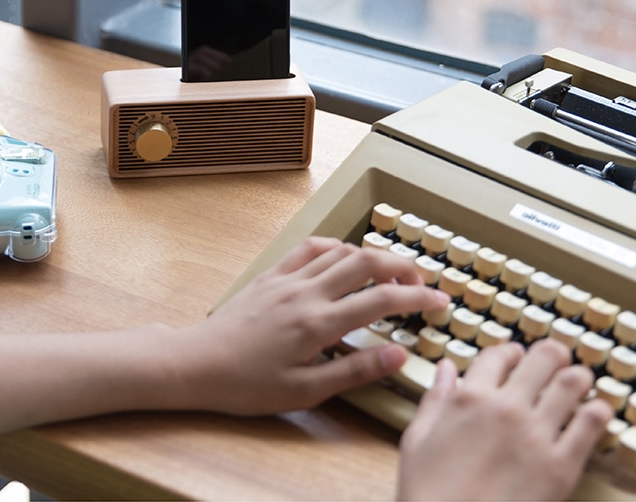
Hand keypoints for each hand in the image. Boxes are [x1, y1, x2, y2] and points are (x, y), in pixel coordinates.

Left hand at [178, 236, 449, 414]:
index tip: (441, 302)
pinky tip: (344, 257)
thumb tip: (397, 354)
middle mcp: (306, 292)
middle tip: (420, 284)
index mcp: (318, 324)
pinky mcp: (272, 274)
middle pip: (367, 262)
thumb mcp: (304, 392)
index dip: (417, 298)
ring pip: (341, 250)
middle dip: (402, 267)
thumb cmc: (247, 384)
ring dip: (372, 256)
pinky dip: (336, 247)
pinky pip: (310, 247)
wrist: (198, 363)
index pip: (381, 301)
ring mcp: (288, 278)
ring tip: (388, 274)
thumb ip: (354, 371)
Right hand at [397, 338, 613, 500]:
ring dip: (577, 377)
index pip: (499, 354)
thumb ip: (435, 398)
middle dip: (551, 354)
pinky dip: (597, 412)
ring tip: (578, 380)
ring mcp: (536, 436)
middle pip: (543, 359)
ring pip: (572, 384)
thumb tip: (446, 368)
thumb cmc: (429, 494)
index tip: (516, 354)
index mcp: (470, 398)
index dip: (510, 350)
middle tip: (555, 360)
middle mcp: (507, 408)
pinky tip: (595, 411)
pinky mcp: (561, 467)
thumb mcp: (417, 439)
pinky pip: (589, 426)